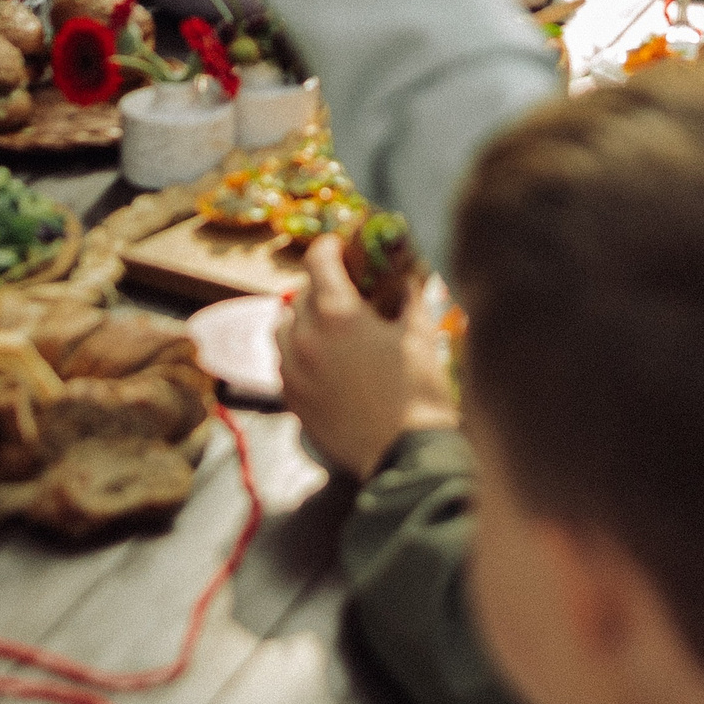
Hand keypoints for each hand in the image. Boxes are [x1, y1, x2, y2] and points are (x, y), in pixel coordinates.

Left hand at [278, 236, 457, 480]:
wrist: (407, 456)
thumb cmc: (419, 393)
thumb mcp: (422, 335)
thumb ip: (412, 298)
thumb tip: (411, 276)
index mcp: (337, 313)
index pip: (318, 260)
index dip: (330, 247)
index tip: (342, 247)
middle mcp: (305, 338)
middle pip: (300, 293)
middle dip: (321, 285)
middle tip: (344, 289)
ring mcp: (294, 372)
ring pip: (282, 328)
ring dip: (300, 318)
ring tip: (324, 325)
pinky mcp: (292, 401)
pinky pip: (282, 363)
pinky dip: (295, 352)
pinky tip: (319, 360)